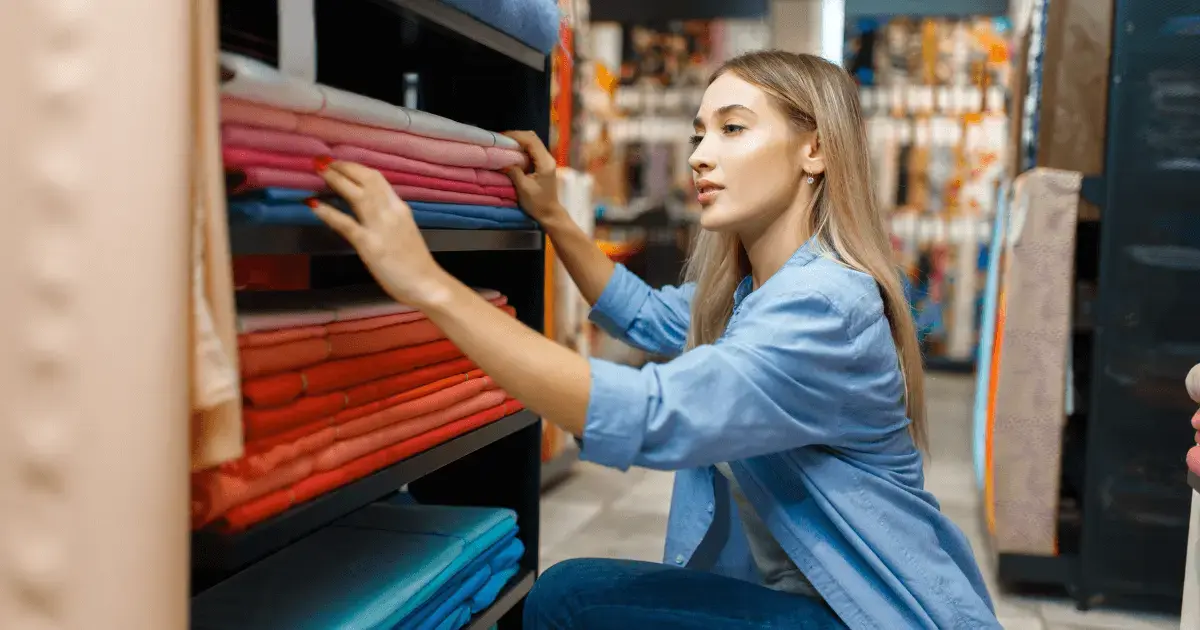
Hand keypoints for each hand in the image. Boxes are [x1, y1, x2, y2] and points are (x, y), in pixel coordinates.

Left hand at [308, 160, 452, 307]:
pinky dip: (329, 212)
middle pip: (366, 179)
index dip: (356, 168)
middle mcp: (391, 211)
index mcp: (399, 207)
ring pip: (357, 195)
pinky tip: (314, 205)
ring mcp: (380, 227)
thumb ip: (387, 217)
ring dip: (335, 180)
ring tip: (318, 171)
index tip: (339, 163)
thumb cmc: (414, 262)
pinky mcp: (370, 244)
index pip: (377, 178)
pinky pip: (347, 224)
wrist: (427, 284)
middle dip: (343, 167)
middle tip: (322, 162)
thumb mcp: (403, 230)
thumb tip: (368, 208)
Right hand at [502, 130, 567, 224]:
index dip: (516, 136)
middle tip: (501, 139)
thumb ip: (514, 172)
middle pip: (533, 138)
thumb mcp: (523, 188)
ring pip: (533, 142)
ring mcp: (547, 161)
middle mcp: (548, 158)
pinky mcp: (544, 164)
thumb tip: (503, 161)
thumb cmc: (537, 203)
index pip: (531, 141)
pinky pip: (533, 149)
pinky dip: (523, 147)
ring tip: (505, 144)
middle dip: (517, 136)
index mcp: (545, 163)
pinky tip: (513, 151)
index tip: (502, 137)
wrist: (549, 213)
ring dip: (520, 140)